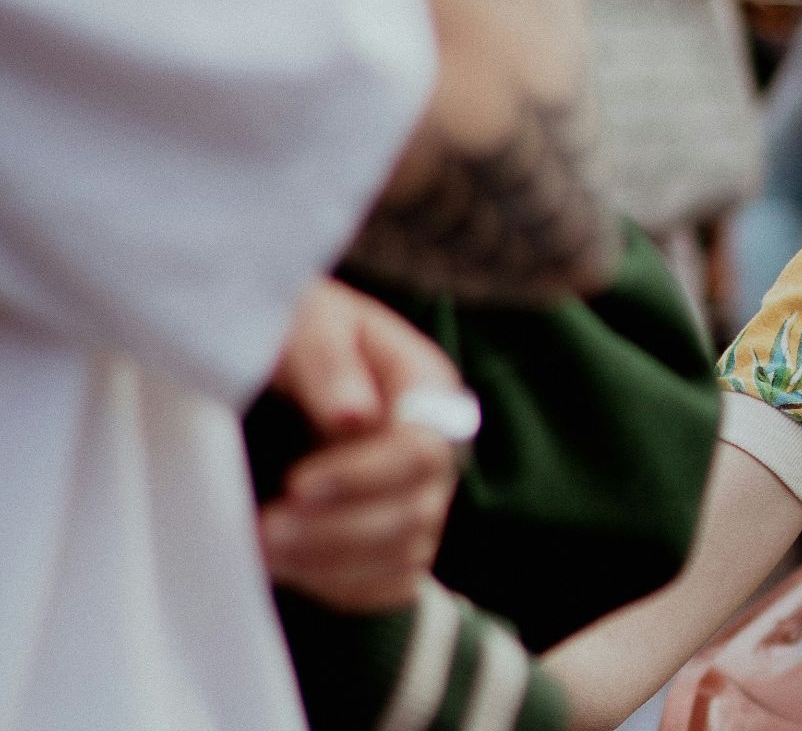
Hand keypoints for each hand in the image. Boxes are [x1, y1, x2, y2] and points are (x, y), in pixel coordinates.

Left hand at [260, 279, 471, 612]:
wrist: (263, 364)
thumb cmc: (286, 331)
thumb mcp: (301, 321)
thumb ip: (327, 359)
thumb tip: (354, 417)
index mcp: (425, 386)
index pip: (420, 450)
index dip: (364, 476)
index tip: (297, 485)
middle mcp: (434, 448)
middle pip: (415, 511)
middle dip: (338, 530)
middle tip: (265, 530)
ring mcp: (419, 499)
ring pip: (402, 555)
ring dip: (330, 563)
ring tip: (261, 548)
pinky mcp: (393, 542)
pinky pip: (388, 586)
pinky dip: (340, 587)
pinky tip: (287, 567)